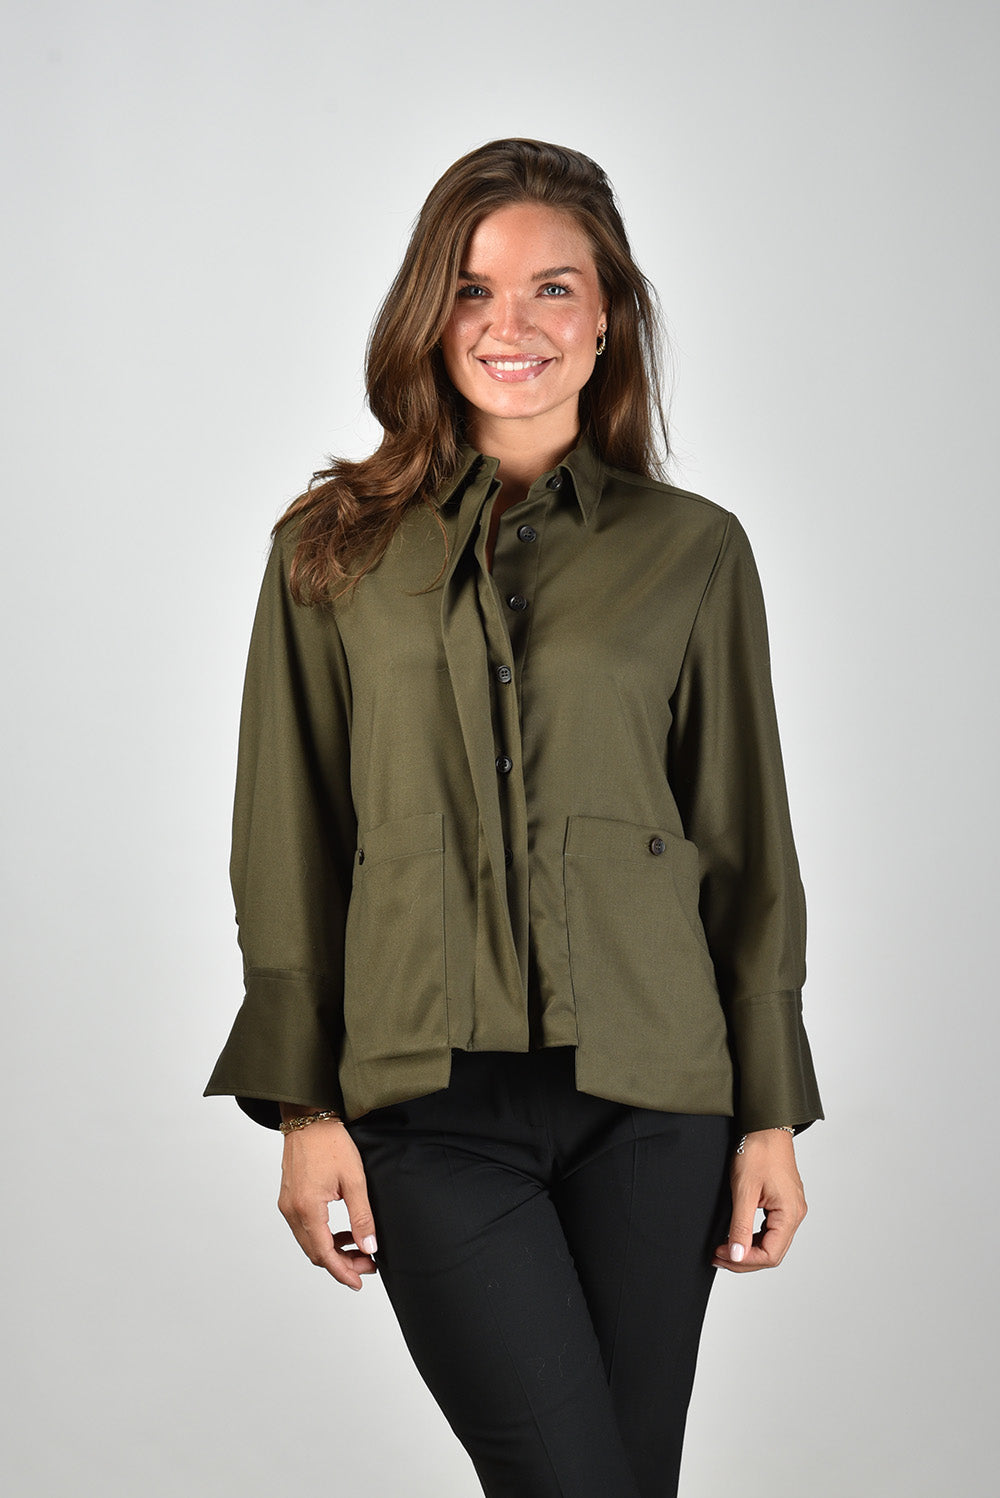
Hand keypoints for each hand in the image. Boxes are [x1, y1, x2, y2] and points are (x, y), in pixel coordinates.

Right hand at [277, 1115, 378, 1290]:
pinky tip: (342, 1233)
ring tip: (358, 1249)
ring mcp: (287, 1205)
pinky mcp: (289, 1199)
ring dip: (332, 1251)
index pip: (324, 1254)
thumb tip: (368, 1248)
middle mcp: (292, 1211)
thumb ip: (361, 1217)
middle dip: (340, 1264)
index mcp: (307, 1208)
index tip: (359, 1282)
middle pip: (314, 1253)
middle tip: (366, 1264)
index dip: (342, 1272)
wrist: (309, 1118)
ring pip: (309, 1243)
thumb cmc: (331, 1143)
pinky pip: (304, 1229)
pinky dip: (323, 1237)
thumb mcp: (354, 1180)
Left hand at [713, 1129, 806, 1272]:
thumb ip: (740, 1226)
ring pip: (772, 1243)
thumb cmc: (758, 1151)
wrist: (765, 1126)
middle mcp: (795, 1214)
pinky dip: (753, 1237)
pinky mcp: (783, 1202)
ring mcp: (790, 1208)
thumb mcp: (744, 1191)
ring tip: (723, 1249)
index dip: (744, 1261)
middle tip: (718, 1255)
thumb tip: (737, 1255)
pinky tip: (736, 1235)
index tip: (721, 1254)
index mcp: (790, 1214)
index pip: (771, 1254)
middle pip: (773, 1252)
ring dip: (748, 1250)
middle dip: (744, 1258)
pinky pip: (771, 1230)